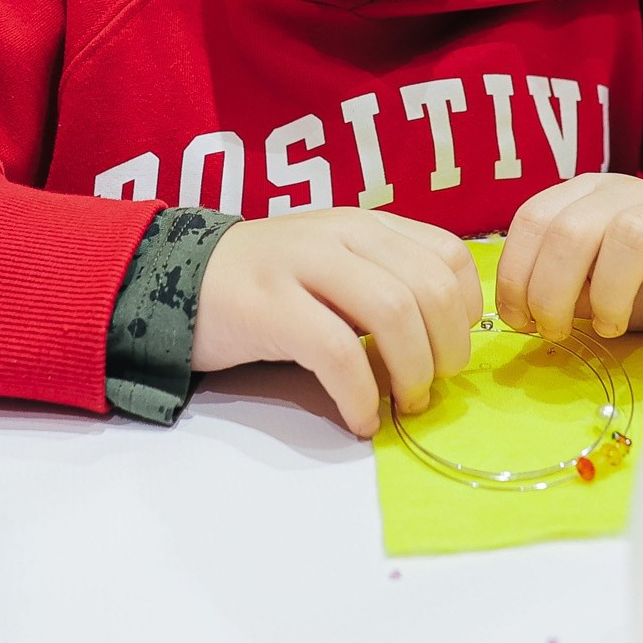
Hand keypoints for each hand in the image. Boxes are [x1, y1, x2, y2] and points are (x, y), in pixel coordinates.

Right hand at [191, 209, 482, 437]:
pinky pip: (337, 352)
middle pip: (429, 287)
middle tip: (431, 386)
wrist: (175, 278)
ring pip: (393, 312)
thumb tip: (446, 338)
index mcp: (365, 225)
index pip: (449, 254)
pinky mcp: (268, 305)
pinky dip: (359, 394)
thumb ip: (384, 282)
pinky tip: (359, 417)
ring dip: (412, 372)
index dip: (466, 309)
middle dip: (447, 348)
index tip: (451, 348)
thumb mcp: (334, 265)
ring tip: (402, 404)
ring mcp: (302, 264)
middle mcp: (341, 234)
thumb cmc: (268, 284)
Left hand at [496, 174, 642, 343]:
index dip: (516, 275)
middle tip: (558, 333)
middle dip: (551, 292)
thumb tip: (522, 313)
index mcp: (589, 195)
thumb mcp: (595, 276)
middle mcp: (629, 194)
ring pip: (629, 237)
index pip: (533, 219)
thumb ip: (559, 284)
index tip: (522, 322)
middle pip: (572, 230)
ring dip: (608, 296)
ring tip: (610, 330)